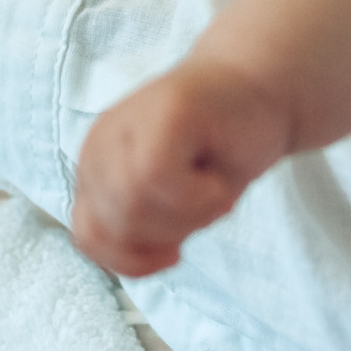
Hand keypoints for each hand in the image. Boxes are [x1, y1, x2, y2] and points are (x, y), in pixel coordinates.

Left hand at [70, 56, 293, 276]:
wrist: (260, 90)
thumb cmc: (218, 151)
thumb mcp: (171, 207)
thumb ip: (137, 229)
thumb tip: (127, 259)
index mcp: (96, 168)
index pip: (89, 237)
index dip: (132, 258)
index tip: (174, 249)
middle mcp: (101, 144)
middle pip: (115, 226)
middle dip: (169, 233)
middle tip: (205, 203)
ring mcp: (127, 124)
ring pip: (134, 205)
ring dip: (189, 215)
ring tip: (212, 187)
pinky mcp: (162, 113)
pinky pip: (158, 178)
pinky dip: (198, 196)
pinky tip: (217, 180)